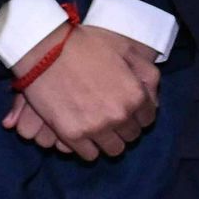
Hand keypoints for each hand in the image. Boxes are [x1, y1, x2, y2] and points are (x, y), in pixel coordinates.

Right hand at [1, 25, 160, 158]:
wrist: (45, 48)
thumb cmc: (85, 44)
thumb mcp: (124, 48)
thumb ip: (146, 73)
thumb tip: (153, 98)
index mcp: (135, 95)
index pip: (147, 120)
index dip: (137, 113)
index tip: (125, 107)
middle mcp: (119, 115)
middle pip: (131, 136)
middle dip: (123, 126)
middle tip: (109, 114)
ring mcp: (96, 127)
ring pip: (113, 150)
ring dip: (108, 139)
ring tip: (97, 126)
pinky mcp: (73, 135)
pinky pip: (90, 155)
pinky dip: (88, 147)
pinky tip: (83, 132)